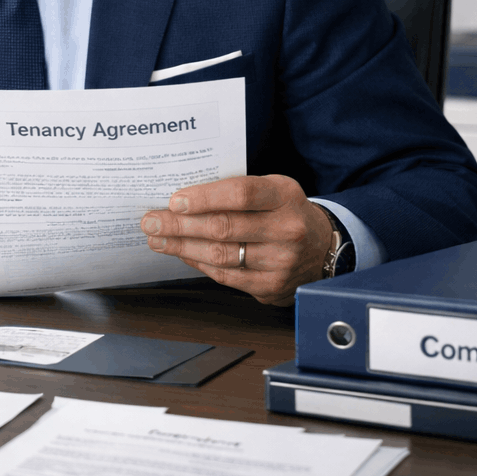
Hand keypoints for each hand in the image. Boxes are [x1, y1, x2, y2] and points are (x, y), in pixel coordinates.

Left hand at [139, 175, 332, 305]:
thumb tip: (183, 199)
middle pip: (224, 228)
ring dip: (182, 247)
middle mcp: (287, 229)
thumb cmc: (286, 212)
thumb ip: (235, 190)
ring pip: (220, 255)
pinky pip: (226, 276)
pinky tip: (181, 253)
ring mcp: (281, 261)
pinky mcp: (272, 286)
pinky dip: (199, 263)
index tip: (174, 201)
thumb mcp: (272, 188)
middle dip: (180, 225)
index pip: (241, 194)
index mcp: (285, 196)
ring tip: (157, 239)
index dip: (205, 198)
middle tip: (151, 221)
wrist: (324, 247)